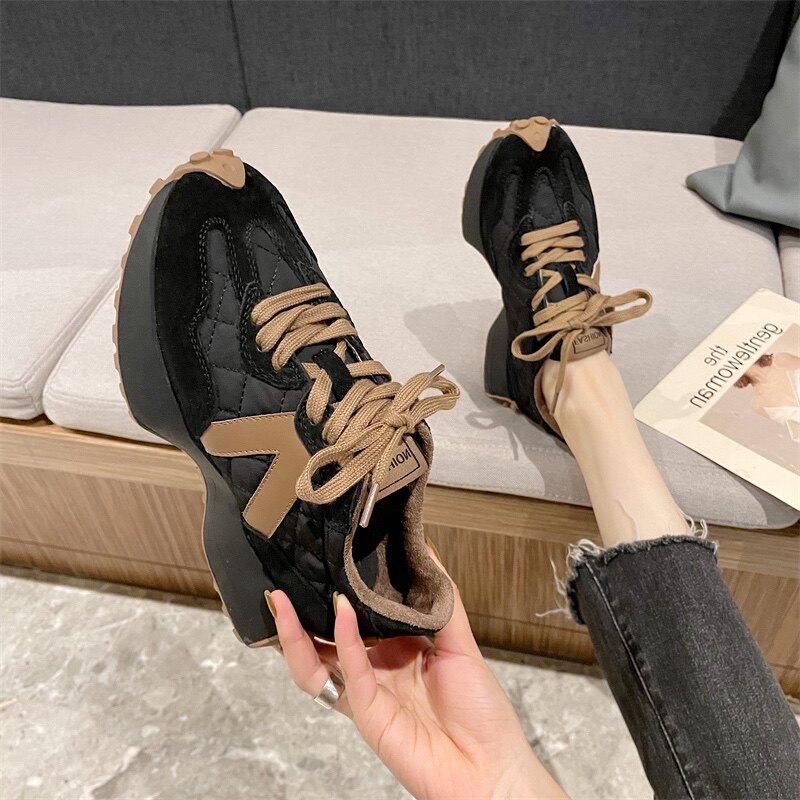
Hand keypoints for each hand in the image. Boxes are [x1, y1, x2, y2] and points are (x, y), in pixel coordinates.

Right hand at [269, 555, 566, 799]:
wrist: (491, 769)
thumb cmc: (483, 713)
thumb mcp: (462, 643)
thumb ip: (443, 599)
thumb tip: (427, 550)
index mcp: (397, 649)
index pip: (357, 615)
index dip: (341, 591)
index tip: (331, 557)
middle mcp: (377, 668)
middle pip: (326, 638)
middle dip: (302, 611)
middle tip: (288, 576)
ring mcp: (368, 692)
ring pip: (318, 661)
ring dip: (295, 633)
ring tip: (282, 600)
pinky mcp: (367, 713)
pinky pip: (347, 672)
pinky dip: (341, 641)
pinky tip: (341, 614)